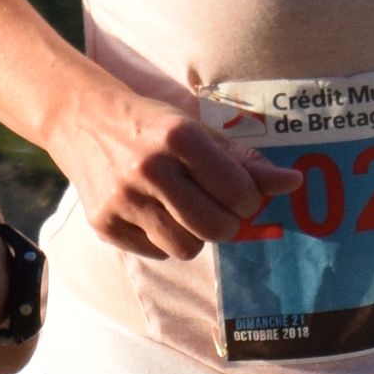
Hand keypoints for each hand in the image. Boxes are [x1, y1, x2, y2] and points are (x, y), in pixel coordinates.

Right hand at [54, 69, 290, 259]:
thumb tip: (292, 184)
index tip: (239, 192)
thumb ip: (246, 163)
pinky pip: (156, 253)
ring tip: (181, 210)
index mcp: (179, 138)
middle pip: (216, 229)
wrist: (81, 119)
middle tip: (218, 208)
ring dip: (194, 236)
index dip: (249, 200)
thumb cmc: (153, 127)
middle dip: (227, 225)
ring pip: (186, 249)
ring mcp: (123, 199)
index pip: (239, 194)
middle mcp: (149, 168)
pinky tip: (151, 212)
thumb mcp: (198, 133)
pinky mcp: (103, 223)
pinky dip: (162, 240)